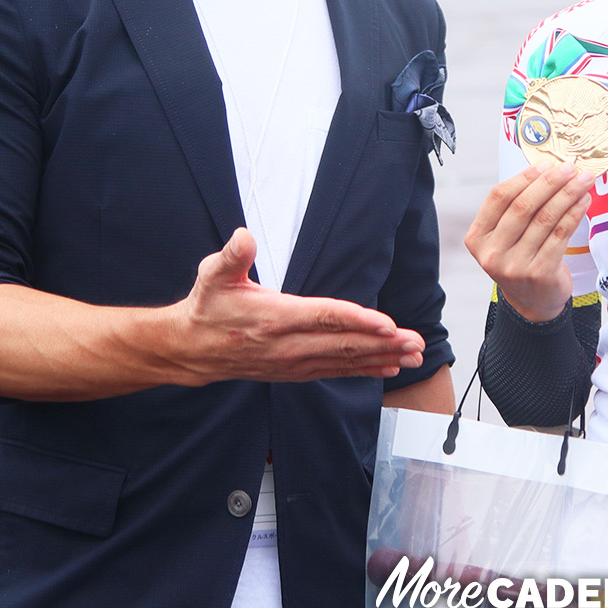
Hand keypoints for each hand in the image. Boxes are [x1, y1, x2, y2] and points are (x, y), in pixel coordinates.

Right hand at [162, 228, 425, 381]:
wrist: (191, 349)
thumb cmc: (207, 306)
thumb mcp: (213, 275)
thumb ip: (232, 256)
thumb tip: (243, 236)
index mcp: (274, 318)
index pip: (323, 318)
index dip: (356, 320)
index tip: (386, 323)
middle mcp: (287, 344)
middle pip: (343, 343)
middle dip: (383, 343)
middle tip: (416, 341)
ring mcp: (293, 362)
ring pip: (344, 361)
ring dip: (381, 357)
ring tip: (413, 355)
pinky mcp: (295, 371)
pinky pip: (335, 371)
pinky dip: (364, 370)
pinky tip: (389, 367)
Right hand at [463, 162, 592, 322]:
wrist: (532, 304)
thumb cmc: (521, 259)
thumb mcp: (505, 237)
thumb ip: (516, 207)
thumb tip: (547, 169)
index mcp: (478, 238)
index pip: (499, 197)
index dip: (524, 177)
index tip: (546, 164)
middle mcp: (492, 253)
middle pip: (523, 206)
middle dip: (550, 183)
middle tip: (569, 168)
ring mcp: (515, 265)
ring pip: (545, 219)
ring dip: (567, 195)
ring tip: (583, 180)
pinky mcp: (539, 273)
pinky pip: (560, 235)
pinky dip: (574, 214)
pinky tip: (583, 201)